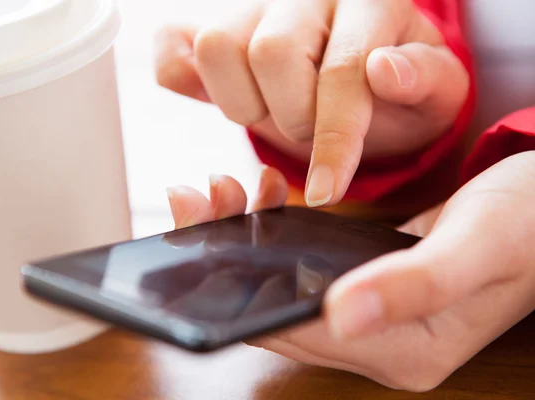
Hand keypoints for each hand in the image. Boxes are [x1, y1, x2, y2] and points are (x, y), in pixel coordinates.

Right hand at [155, 0, 468, 205]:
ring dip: (244, 103)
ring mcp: (251, 4)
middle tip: (309, 132)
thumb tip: (383, 69)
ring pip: (218, 47)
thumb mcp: (434, 91)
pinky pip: (171, 48)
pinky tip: (220, 96)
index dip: (334, 138)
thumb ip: (422, 79)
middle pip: (271, 53)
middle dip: (292, 117)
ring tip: (274, 111)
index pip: (342, 69)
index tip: (326, 192)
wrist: (358, 77)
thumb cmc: (397, 91)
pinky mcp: (209, 23)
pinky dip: (182, 79)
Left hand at [166, 152, 534, 390]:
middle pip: (277, 312)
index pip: (293, 333)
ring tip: (226, 191)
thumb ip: (412, 286)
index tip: (200, 230)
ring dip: (245, 242)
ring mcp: (372, 316)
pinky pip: (304, 271)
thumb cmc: (523, 223)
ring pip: (284, 288)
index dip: (236, 288)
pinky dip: (274, 237)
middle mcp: (379, 343)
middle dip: (227, 257)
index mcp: (402, 351)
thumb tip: (341, 314)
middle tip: (198, 201)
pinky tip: (265, 198)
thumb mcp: (476, 248)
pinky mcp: (369, 287)